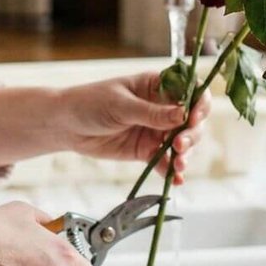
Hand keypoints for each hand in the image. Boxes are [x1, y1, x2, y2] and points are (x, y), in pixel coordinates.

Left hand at [58, 72, 211, 184]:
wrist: (66, 125)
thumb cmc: (90, 103)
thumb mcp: (121, 105)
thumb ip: (151, 113)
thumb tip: (183, 114)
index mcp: (158, 86)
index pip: (190, 90)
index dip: (199, 103)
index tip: (194, 117)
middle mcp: (162, 107)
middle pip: (191, 120)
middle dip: (191, 133)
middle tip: (179, 145)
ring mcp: (156, 130)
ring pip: (182, 142)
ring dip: (185, 154)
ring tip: (179, 164)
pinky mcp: (147, 150)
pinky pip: (165, 161)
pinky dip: (172, 170)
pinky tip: (176, 179)